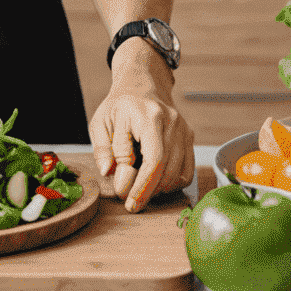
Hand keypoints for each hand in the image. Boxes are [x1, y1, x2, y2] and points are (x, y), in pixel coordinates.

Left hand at [90, 46, 193, 210]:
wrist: (141, 86)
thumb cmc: (119, 107)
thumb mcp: (101, 123)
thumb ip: (103, 149)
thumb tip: (110, 174)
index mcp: (146, 115)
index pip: (152, 160)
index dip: (142, 187)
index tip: (129, 203)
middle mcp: (170, 120)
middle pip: (166, 170)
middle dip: (149, 192)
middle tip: (133, 202)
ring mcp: (183, 128)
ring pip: (178, 174)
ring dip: (159, 190)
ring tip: (142, 188)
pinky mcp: (189, 136)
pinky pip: (187, 171)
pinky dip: (172, 183)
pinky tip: (156, 182)